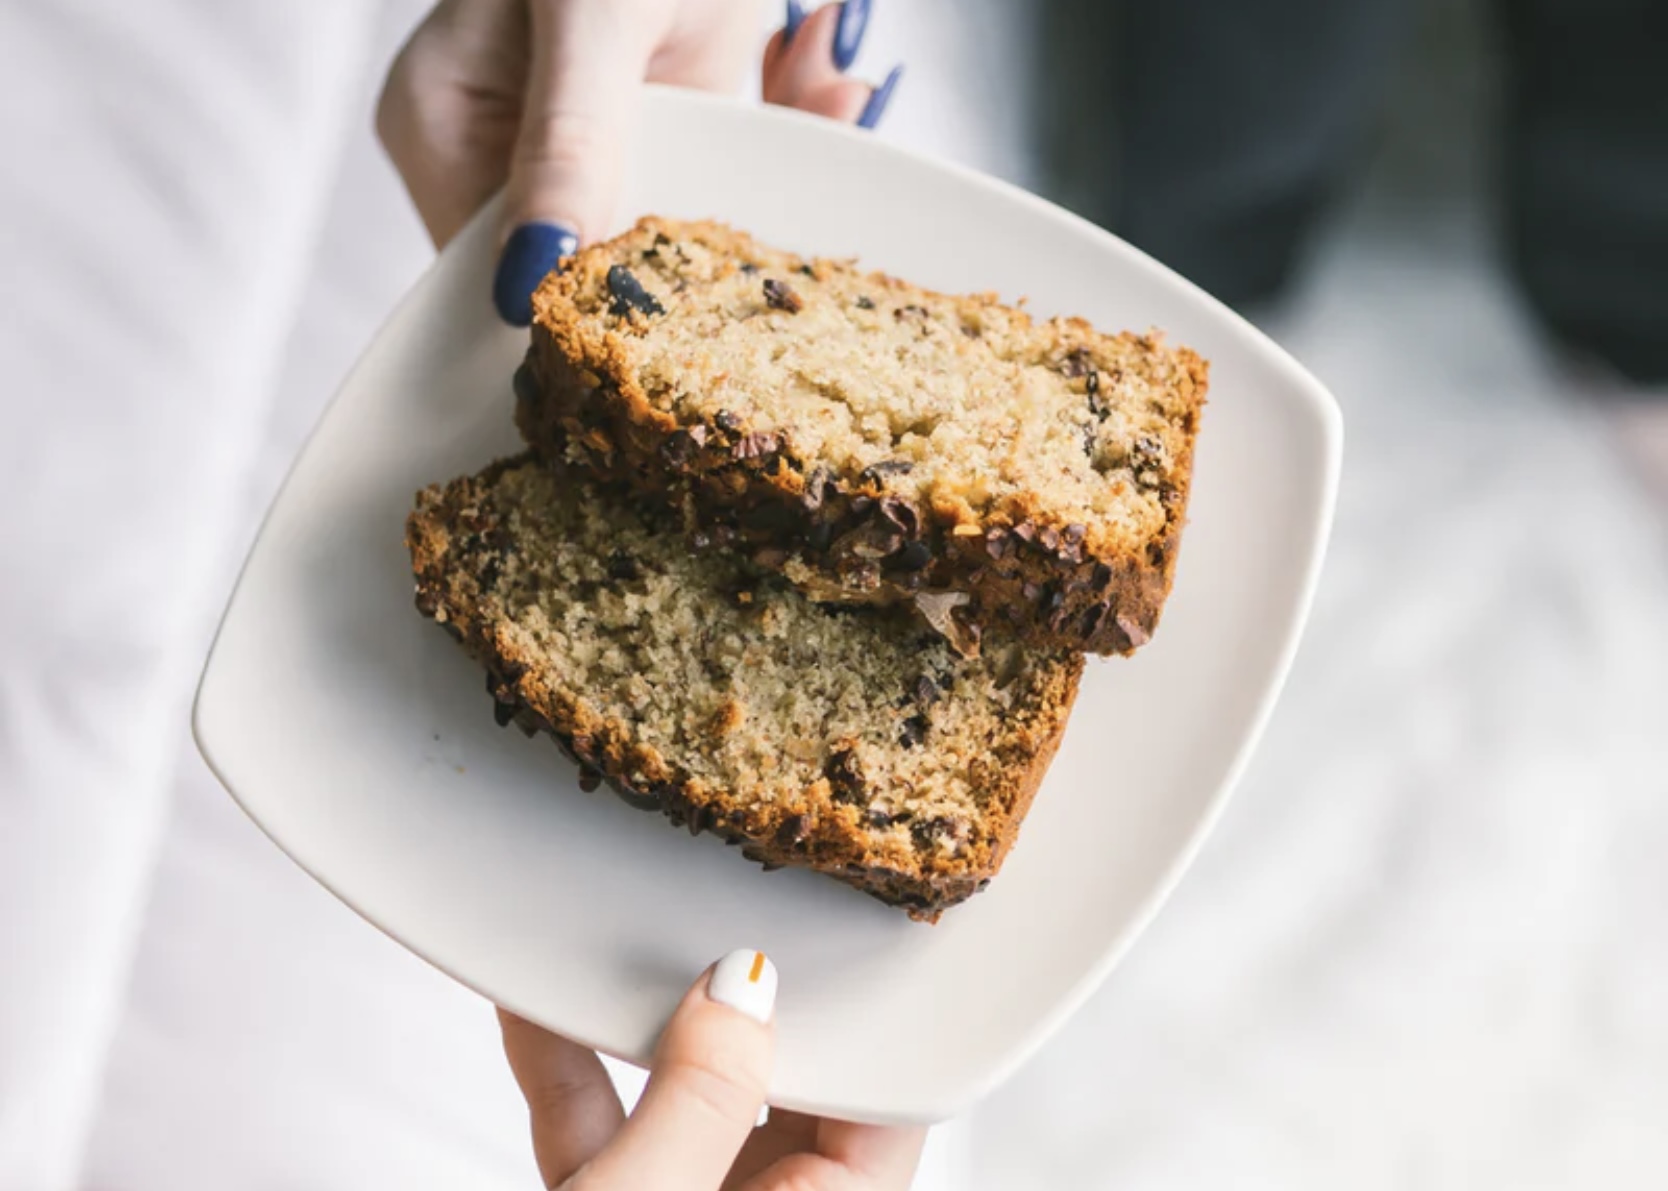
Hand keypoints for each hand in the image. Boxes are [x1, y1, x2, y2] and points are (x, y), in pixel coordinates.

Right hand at [377, 0, 903, 322]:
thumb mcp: (592, 22)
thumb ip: (565, 144)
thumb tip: (523, 285)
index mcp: (443, 128)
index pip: (502, 272)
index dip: (594, 298)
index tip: (690, 287)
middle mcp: (502, 144)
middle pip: (595, 249)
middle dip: (701, 226)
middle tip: (781, 177)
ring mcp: (579, 131)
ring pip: (669, 213)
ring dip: (765, 168)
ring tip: (819, 95)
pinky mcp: (648, 111)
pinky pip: (716, 162)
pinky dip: (785, 122)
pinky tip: (822, 73)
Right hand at [499, 950, 925, 1188]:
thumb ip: (700, 1101)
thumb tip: (740, 986)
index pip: (884, 1105)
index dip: (867, 1013)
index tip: (840, 924)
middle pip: (781, 1082)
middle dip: (744, 997)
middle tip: (725, 903)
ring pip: (684, 1094)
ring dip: (642, 1018)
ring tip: (631, 927)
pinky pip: (602, 1123)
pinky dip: (569, 1065)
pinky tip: (534, 997)